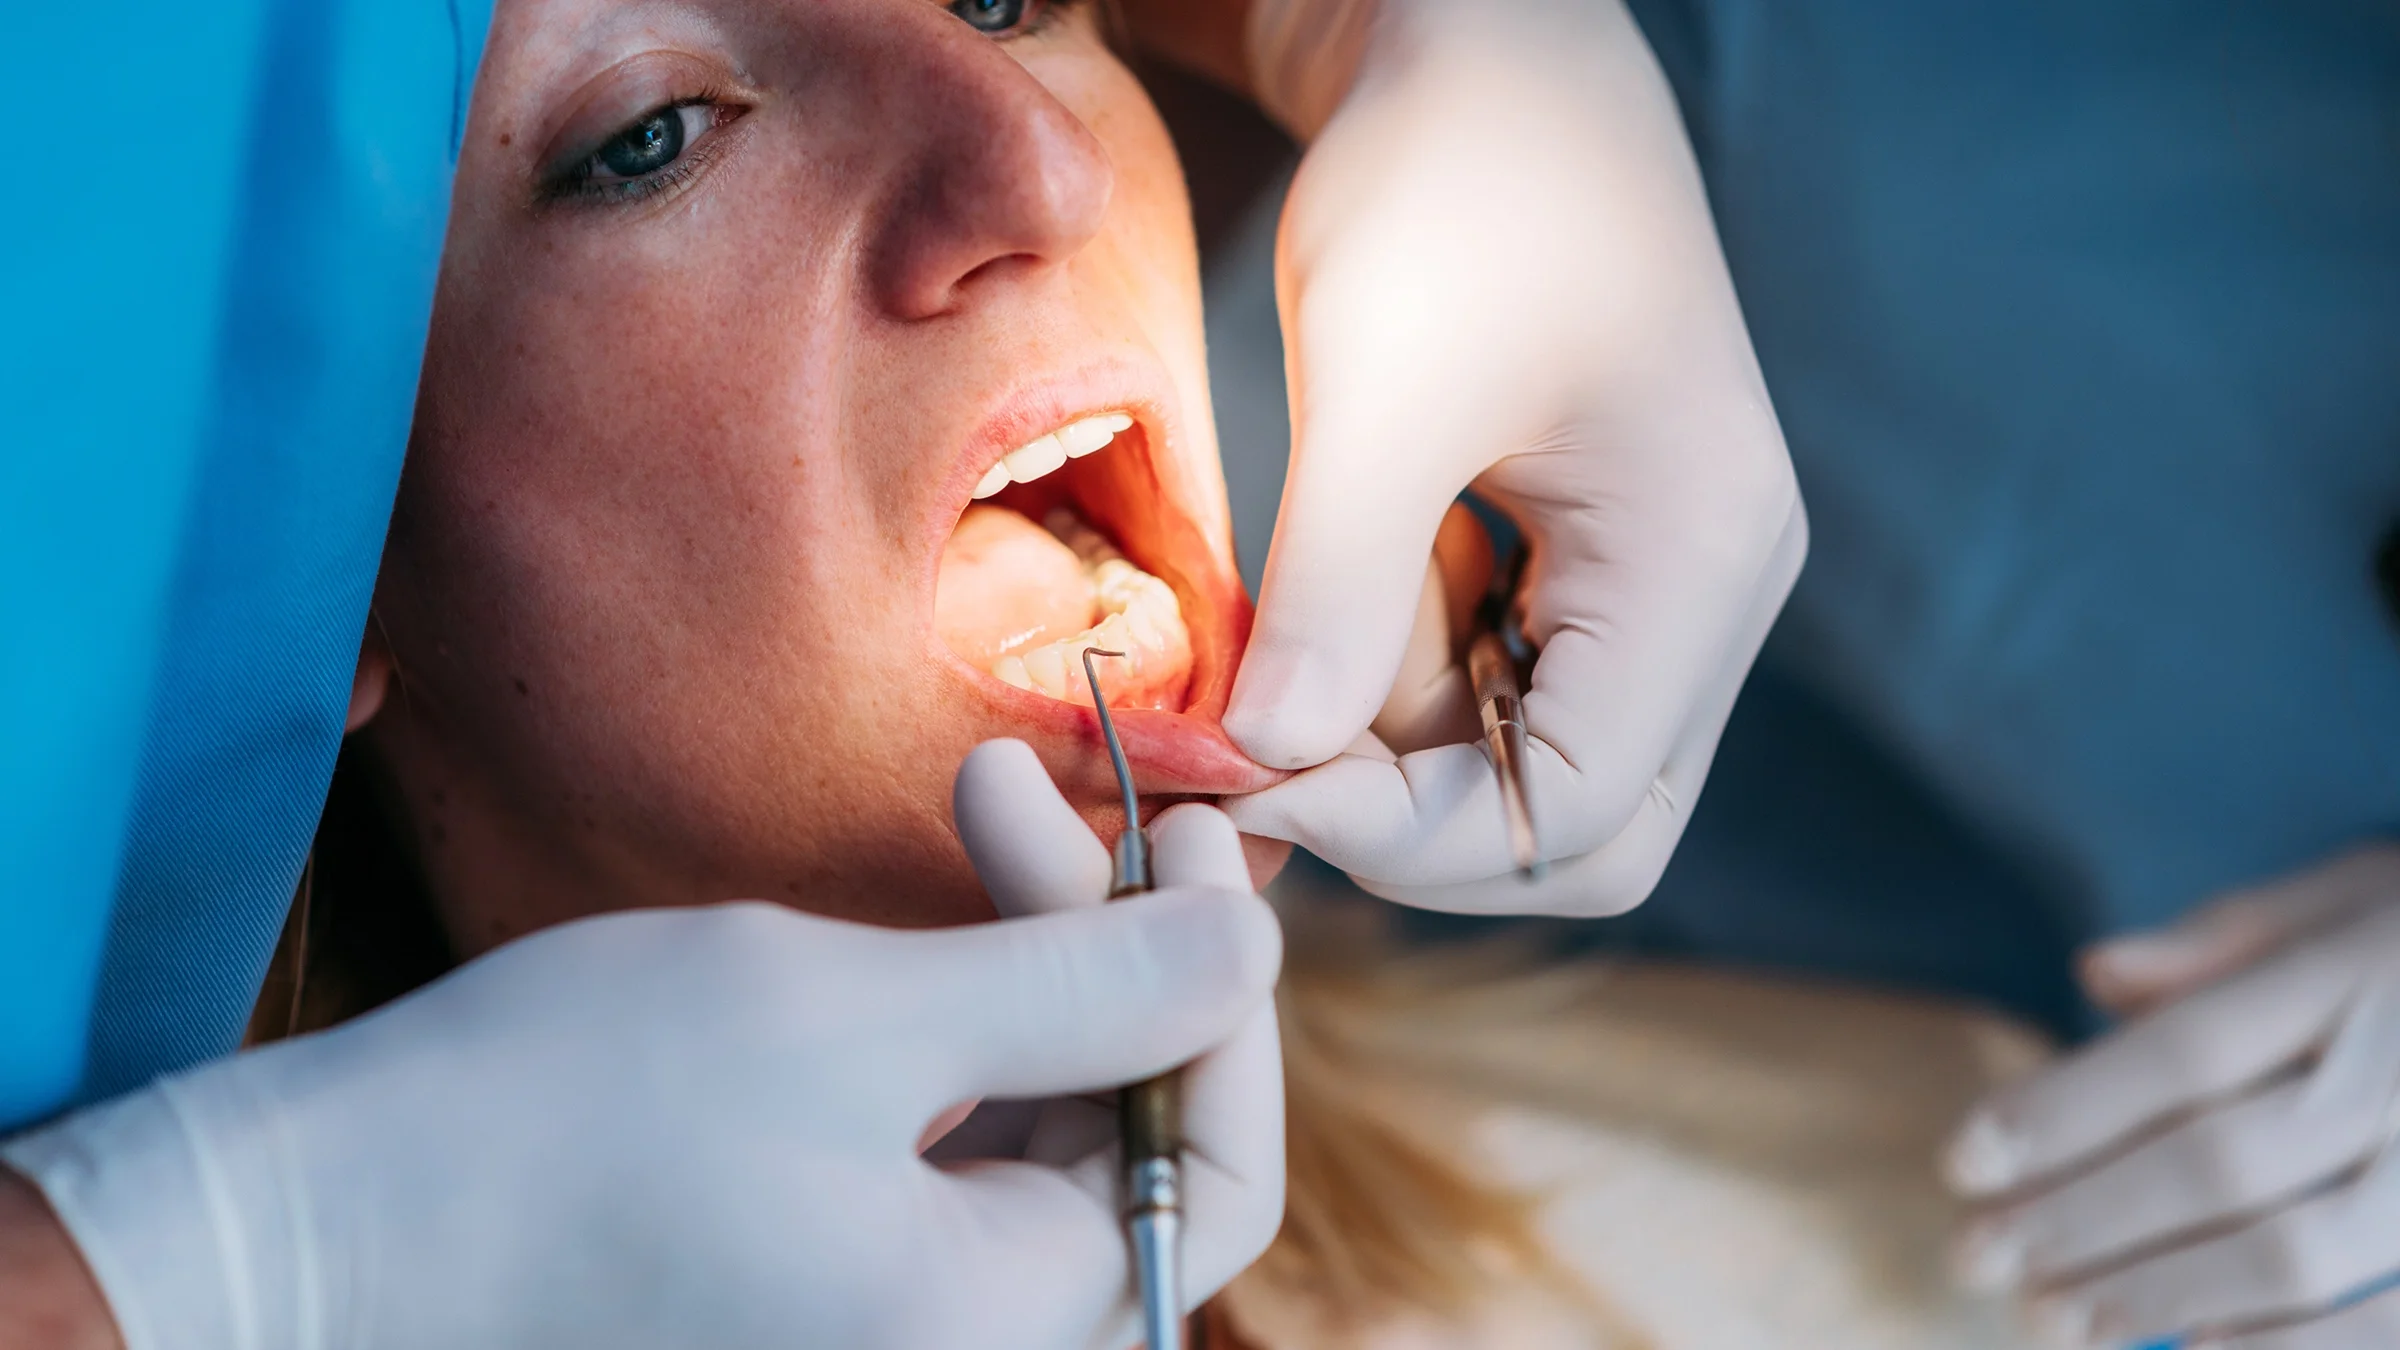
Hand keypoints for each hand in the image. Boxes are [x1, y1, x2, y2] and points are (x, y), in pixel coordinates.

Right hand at [2, 757, 1282, 1349]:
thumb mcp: (860, 1022)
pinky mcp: (810, 1267)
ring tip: (970, 798)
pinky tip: (913, 908)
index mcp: (1002, 1326)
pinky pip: (941, 1142)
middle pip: (1125, 1132)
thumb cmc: (565, 1123)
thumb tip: (1258, 945)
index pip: (1218, 1165)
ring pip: (1033, 1121)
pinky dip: (946, 1020)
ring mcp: (881, 1312)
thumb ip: (1092, 990)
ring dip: (1023, 957)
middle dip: (1105, 943)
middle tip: (1034, 784)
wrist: (312, 1226)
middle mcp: (958, 1340)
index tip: (1197, 837)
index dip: (1227, 995)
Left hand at [1221, 0, 1805, 915]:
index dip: (1404, 836)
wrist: (1484, 40)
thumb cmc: (1454, 173)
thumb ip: (1338, 592)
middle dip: (1406, 824)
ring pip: (1521, 765)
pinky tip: (1305, 623)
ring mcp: (1649, 579)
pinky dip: (1387, 684)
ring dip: (1382, 751)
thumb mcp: (1380, 383)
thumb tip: (1265, 765)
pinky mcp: (1580, 554)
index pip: (1578, 811)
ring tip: (1254, 674)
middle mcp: (1704, 595)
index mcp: (1700, 560)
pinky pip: (1491, 684)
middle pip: (1578, 824)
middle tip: (1253, 768)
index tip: (1250, 780)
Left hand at [1945, 844, 2399, 1347]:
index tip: (1963, 1159)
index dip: (2066, 1112)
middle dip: (2081, 1218)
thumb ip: (2221, 940)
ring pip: (2291, 1252)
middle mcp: (2398, 1074)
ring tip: (2050, 1321)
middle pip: (2218, 1161)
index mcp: (2349, 976)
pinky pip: (2394, 1320)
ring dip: (2157, 1293)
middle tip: (1976, 1257)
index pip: (2186, 1052)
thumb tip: (2095, 971)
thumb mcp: (2342, 896)